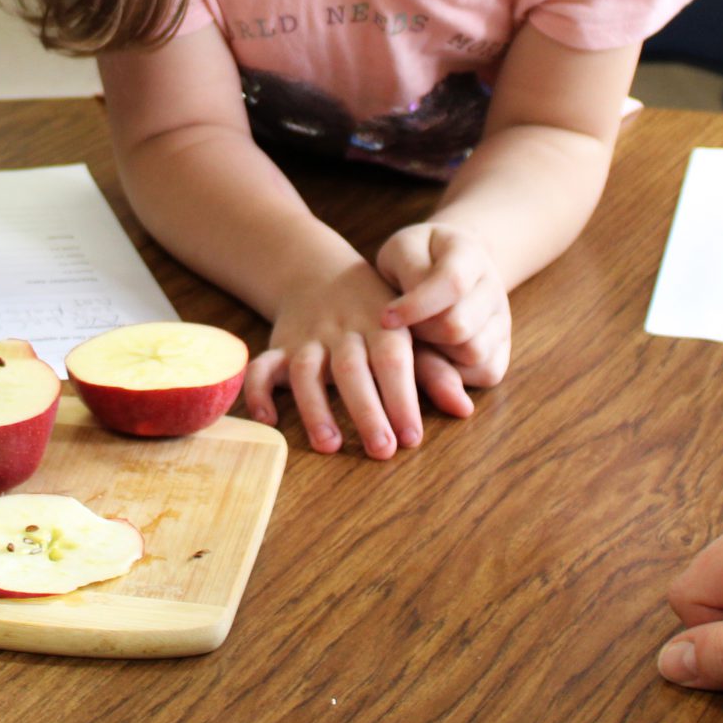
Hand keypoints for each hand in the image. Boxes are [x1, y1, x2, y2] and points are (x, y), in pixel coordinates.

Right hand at [242, 262, 464, 458]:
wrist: (318, 272)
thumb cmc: (377, 314)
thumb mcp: (409, 331)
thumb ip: (434, 371)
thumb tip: (464, 410)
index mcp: (382, 325)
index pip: (393, 359)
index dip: (402, 397)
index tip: (412, 437)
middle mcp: (342, 331)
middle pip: (351, 369)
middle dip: (366, 411)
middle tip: (382, 450)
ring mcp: (307, 338)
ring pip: (306, 370)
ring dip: (315, 408)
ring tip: (329, 446)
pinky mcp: (279, 345)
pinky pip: (261, 366)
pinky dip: (258, 391)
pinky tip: (267, 420)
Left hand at [376, 221, 510, 394]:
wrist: (446, 263)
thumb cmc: (416, 259)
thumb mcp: (403, 251)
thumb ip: (408, 275)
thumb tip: (410, 316)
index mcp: (469, 254)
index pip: (452, 283)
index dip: (416, 306)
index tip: (385, 318)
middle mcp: (494, 288)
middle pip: (459, 326)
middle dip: (422, 332)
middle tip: (403, 326)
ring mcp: (502, 320)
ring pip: (473, 353)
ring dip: (438, 354)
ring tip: (421, 336)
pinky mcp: (503, 350)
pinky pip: (486, 373)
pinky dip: (457, 372)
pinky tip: (437, 353)